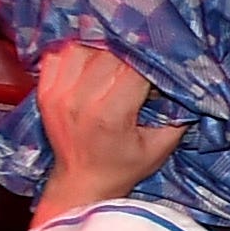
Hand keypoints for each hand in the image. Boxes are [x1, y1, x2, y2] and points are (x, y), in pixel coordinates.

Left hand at [32, 39, 182, 211]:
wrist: (82, 183)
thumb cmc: (123, 167)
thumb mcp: (160, 147)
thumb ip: (177, 115)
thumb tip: (185, 82)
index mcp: (110, 115)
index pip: (134, 67)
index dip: (151, 62)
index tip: (160, 65)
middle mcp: (79, 101)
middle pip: (109, 53)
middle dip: (129, 55)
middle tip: (139, 64)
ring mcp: (58, 94)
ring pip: (84, 48)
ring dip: (102, 50)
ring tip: (114, 61)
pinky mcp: (44, 91)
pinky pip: (60, 55)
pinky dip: (77, 53)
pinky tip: (90, 62)